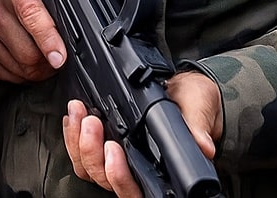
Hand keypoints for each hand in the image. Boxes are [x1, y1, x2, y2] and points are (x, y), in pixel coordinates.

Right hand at [0, 0, 65, 82]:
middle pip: (27, 52)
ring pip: (18, 68)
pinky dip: (18, 75)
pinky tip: (24, 64)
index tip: (60, 59)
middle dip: (48, 65)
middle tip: (58, 60)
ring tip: (43, 62)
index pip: (31, 14)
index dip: (48, 40)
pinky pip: (2, 73)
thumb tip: (71, 34)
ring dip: (35, 72)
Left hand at [63, 74, 220, 195]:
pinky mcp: (104, 145)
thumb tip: (203, 146)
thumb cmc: (193, 101)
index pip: (138, 188)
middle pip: (105, 179)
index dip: (120, 175)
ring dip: (78, 141)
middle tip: (92, 121)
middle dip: (91, 151)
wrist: (184, 88)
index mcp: (162, 168)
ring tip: (79, 112)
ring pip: (89, 169)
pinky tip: (73, 117)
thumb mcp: (198, 105)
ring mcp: (119, 159)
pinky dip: (72, 136)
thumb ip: (197, 125)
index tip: (113, 147)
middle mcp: (138, 169)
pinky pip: (81, 154)